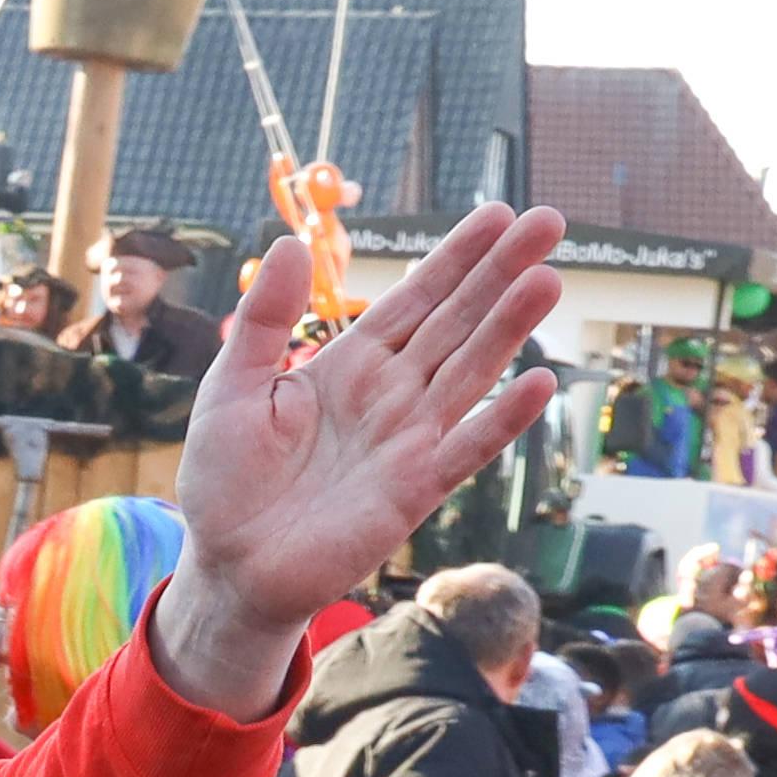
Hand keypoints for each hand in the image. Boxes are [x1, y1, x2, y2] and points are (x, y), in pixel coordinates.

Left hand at [142, 200, 574, 709]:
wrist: (227, 563)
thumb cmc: (226, 478)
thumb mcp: (231, 385)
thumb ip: (265, 318)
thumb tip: (293, 241)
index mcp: (350, 365)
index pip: (413, 299)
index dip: (455, 257)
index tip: (498, 213)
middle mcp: (390, 395)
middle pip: (456, 322)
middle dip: (500, 272)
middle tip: (550, 220)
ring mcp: (408, 440)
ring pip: (469, 371)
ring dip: (509, 327)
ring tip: (547, 278)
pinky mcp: (414, 489)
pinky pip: (466, 447)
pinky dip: (502, 418)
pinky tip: (540, 381)